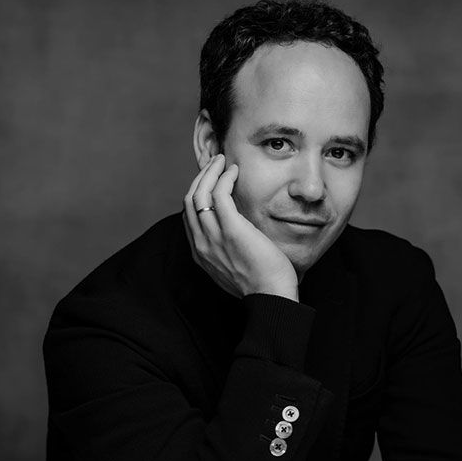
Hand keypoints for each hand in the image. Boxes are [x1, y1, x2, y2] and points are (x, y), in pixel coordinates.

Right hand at [183, 154, 297, 300]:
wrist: (272, 298)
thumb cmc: (263, 284)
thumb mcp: (236, 265)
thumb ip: (228, 248)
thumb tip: (237, 230)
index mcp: (200, 253)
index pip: (189, 214)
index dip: (198, 192)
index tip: (212, 180)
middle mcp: (201, 244)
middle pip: (189, 200)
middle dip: (200, 178)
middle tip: (215, 164)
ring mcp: (213, 237)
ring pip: (199, 194)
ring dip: (209, 172)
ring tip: (222, 161)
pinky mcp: (231, 230)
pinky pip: (219, 195)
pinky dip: (223, 178)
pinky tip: (234, 172)